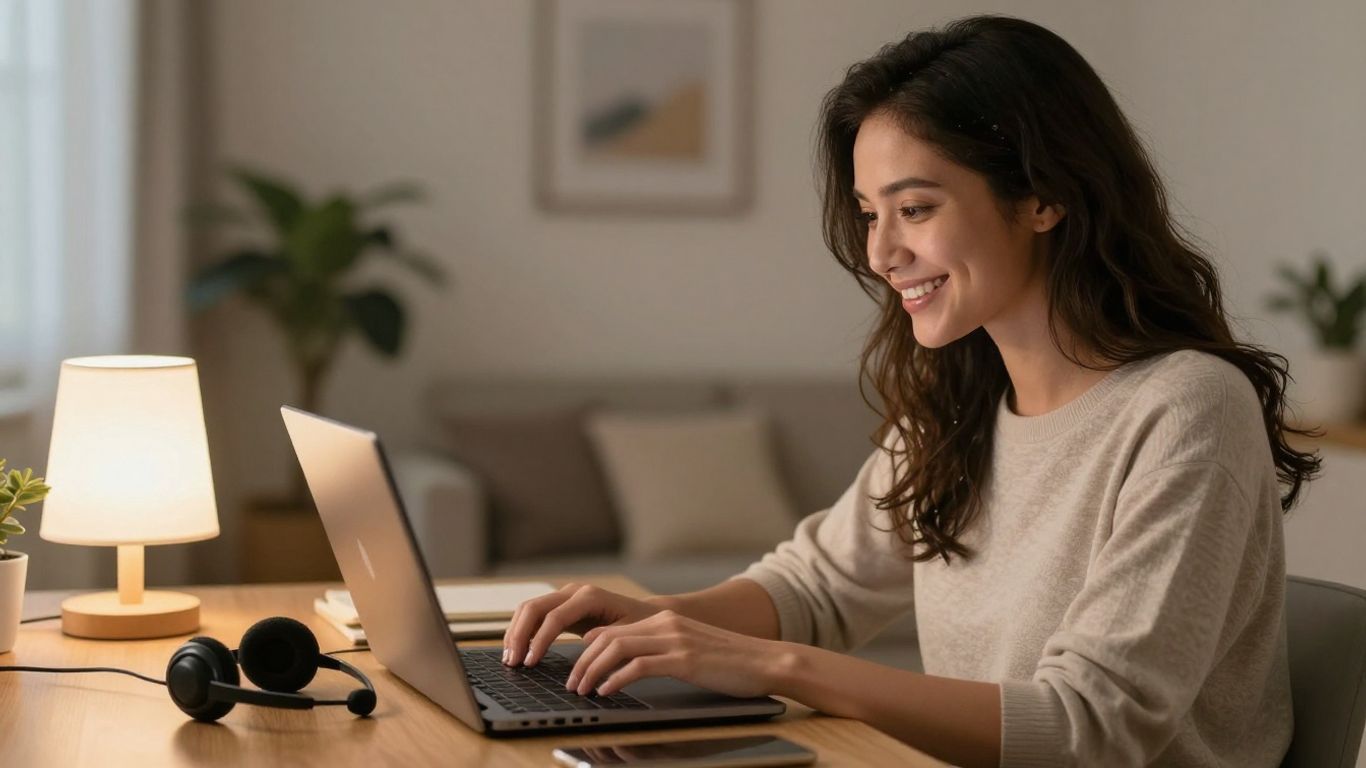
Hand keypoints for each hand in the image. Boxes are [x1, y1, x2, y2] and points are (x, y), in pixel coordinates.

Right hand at [502, 583, 666, 666]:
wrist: (646, 614)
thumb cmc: (640, 626)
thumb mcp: (626, 636)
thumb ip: (604, 641)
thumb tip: (582, 652)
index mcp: (589, 597)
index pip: (554, 617)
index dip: (539, 640)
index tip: (529, 663)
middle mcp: (574, 591)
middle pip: (534, 608)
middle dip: (518, 635)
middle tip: (511, 662)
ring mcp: (565, 595)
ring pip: (529, 608)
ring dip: (515, 632)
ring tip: (509, 659)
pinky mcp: (561, 604)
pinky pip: (534, 614)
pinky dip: (522, 630)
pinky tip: (518, 650)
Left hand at [564, 609, 781, 698]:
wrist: (767, 661)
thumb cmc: (731, 661)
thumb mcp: (690, 648)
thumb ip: (661, 649)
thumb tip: (629, 664)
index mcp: (665, 619)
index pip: (612, 628)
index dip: (587, 649)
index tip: (576, 668)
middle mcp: (666, 623)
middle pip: (607, 637)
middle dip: (582, 662)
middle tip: (572, 684)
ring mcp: (675, 639)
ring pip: (617, 648)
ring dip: (593, 671)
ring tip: (583, 690)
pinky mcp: (684, 659)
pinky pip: (638, 666)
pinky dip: (616, 679)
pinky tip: (607, 692)